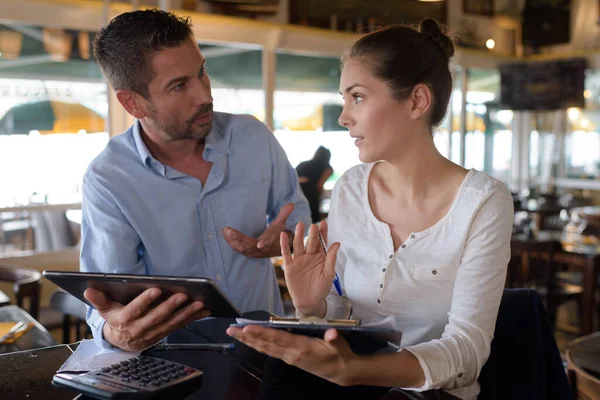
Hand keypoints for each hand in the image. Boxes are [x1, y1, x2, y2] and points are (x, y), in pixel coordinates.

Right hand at [84, 287, 209, 350]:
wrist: (120, 342)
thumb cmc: (115, 319)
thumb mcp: (104, 310)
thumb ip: (99, 299)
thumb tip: (88, 288)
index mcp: (124, 321)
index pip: (135, 310)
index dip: (145, 301)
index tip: (156, 289)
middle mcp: (139, 329)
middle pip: (156, 318)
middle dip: (170, 306)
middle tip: (183, 294)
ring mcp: (153, 333)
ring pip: (171, 323)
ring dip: (186, 314)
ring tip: (198, 302)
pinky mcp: (164, 334)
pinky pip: (179, 326)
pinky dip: (192, 318)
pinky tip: (204, 310)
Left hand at [222, 202, 294, 257]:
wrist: (277, 248)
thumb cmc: (278, 233)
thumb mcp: (281, 223)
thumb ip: (284, 214)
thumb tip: (291, 204)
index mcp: (270, 241)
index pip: (268, 242)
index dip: (265, 242)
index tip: (260, 244)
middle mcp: (261, 249)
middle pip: (249, 245)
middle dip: (238, 239)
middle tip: (229, 230)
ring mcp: (254, 252)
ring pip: (241, 248)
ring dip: (232, 240)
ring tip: (225, 230)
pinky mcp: (248, 252)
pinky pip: (238, 248)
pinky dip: (231, 242)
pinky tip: (225, 234)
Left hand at [226, 325, 358, 385]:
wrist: (341, 371)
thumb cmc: (339, 354)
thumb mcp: (338, 344)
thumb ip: (334, 338)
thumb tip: (332, 334)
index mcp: (301, 348)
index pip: (277, 338)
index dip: (261, 333)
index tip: (246, 328)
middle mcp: (291, 354)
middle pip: (265, 344)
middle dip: (247, 337)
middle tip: (230, 330)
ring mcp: (288, 357)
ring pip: (265, 348)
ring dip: (249, 341)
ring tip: (235, 334)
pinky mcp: (289, 359)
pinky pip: (269, 351)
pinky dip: (258, 345)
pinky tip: (250, 341)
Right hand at [281, 220, 339, 315]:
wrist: (309, 301)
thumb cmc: (322, 288)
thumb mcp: (329, 274)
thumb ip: (331, 259)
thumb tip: (337, 244)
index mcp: (320, 256)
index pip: (322, 242)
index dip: (323, 233)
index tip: (323, 223)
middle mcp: (309, 255)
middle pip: (311, 242)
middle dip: (312, 234)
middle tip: (313, 226)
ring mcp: (299, 260)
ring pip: (299, 245)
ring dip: (299, 235)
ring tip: (300, 225)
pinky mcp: (289, 266)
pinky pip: (286, 253)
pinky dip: (284, 244)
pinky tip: (284, 235)